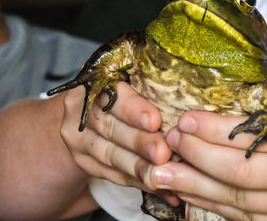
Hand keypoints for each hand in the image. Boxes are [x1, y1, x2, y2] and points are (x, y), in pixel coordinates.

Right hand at [59, 83, 176, 202]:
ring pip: (111, 156)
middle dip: (140, 143)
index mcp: (92, 85)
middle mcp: (80, 113)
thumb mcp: (133, 80)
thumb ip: (150, 85)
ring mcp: (79, 141)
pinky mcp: (85, 162)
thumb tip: (187, 91)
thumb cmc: (125, 90)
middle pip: (112, 129)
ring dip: (139, 167)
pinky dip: (137, 181)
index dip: (133, 110)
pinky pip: (112, 175)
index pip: (111, 96)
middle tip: (164, 152)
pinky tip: (157, 185)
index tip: (154, 121)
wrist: (93, 109)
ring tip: (162, 173)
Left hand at [138, 104, 266, 220]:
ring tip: (161, 177)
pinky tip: (194, 200)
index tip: (186, 118)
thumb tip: (247, 112)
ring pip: (238, 205)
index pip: (253, 144)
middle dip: (196, 161)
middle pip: (239, 178)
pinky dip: (218, 211)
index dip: (215, 132)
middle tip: (163, 146)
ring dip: (196, 189)